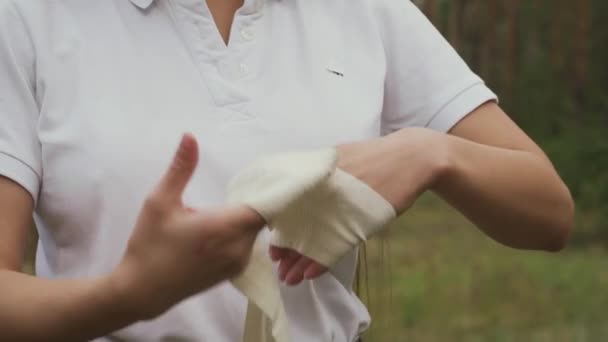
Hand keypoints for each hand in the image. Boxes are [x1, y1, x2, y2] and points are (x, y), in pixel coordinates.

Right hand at [111, 134, 265, 319]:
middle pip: (261, 218)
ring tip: (230, 204)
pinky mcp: (232, 273)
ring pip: (254, 233)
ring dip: (246, 219)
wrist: (141, 292)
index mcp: (225, 227)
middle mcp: (239, 247)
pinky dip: (241, 235)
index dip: (267, 191)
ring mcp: (238, 263)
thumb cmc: (149, 245)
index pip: (265, 206)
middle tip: (244, 185)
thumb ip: (180, 169)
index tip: (262, 177)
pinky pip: (247, 247)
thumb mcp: (160, 201)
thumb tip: (190, 136)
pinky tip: (223, 227)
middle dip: (254, 202)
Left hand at [270, 127, 447, 285]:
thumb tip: (290, 187)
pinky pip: (336, 246)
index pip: (286, 206)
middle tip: (277, 262)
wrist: (409, 158)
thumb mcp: (337, 156)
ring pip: (313, 240)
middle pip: (296, 225)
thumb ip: (315, 172)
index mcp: (316, 174)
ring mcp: (343, 207)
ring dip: (299, 261)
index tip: (272, 241)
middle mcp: (325, 190)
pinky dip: (322, 262)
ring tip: (289, 277)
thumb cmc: (372, 157)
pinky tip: (311, 274)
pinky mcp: (360, 222)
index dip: (276, 227)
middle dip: (285, 248)